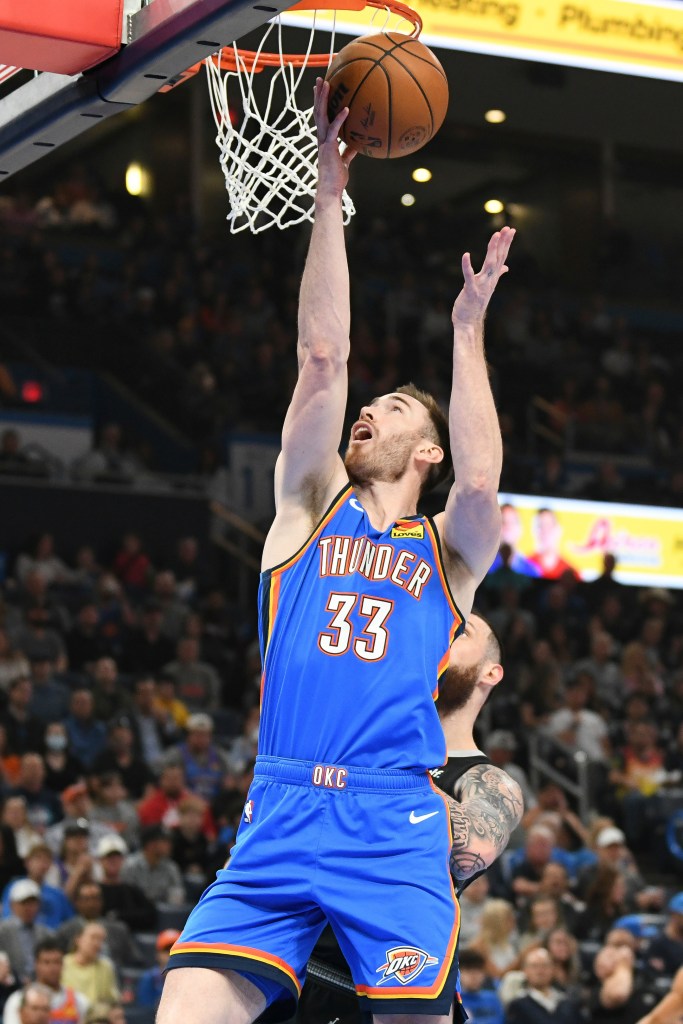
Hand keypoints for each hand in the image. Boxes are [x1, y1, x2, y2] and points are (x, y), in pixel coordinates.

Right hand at [313, 78, 356, 199]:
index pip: (321, 117)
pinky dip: (340, 119)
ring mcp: (323, 142)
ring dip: (323, 99)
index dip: (321, 103)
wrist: (330, 190)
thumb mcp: (344, 161)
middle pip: (318, 112)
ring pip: (321, 116)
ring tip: (326, 83)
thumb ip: (349, 151)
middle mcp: (321, 138)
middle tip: (320, 79)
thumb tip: (357, 144)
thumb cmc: (336, 178)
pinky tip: (346, 108)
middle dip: (318, 95)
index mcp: (324, 140)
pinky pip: (334, 130)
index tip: (322, 90)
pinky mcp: (328, 147)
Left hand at [452, 226, 515, 324]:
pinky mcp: (469, 291)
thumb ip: (496, 275)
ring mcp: (481, 286)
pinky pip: (468, 276)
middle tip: (507, 228)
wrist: (468, 322)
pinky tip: (465, 255)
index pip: (502, 257)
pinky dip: (467, 266)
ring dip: (492, 250)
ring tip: (495, 235)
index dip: (506, 243)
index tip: (511, 230)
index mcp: (492, 278)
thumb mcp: (487, 286)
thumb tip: (506, 267)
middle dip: (503, 243)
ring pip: (489, 264)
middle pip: (498, 258)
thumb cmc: (475, 304)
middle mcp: (489, 281)